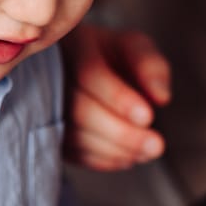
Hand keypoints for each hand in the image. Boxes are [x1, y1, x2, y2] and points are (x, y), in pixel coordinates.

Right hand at [61, 22, 170, 170]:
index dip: (119, 98)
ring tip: (148, 152)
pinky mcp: (48, 134)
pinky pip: (74, 154)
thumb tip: (161, 97)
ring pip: (77, 137)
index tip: (148, 117)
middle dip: (123, 133)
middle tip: (156, 146)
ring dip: (116, 150)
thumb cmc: (111, 57)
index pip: (90, 74)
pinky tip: (129, 157)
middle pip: (81, 111)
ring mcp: (44, 108)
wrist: (81, 73)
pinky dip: (105, 160)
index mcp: (72, 46)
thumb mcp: (135, 48)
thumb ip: (151, 66)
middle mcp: (49, 77)